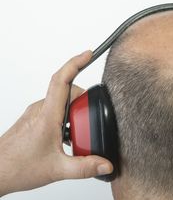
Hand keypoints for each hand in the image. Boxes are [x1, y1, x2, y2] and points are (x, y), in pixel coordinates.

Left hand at [0, 51, 112, 196]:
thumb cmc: (16, 167)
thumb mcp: (57, 169)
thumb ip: (84, 167)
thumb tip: (105, 163)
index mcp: (47, 115)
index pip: (62, 80)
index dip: (76, 63)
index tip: (88, 53)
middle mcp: (41, 109)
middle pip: (68, 91)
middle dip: (83, 101)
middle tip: (88, 122)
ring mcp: (37, 113)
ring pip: (62, 100)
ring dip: (73, 111)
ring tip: (75, 134)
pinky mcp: (34, 118)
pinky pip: (55, 108)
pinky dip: (65, 116)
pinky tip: (66, 136)